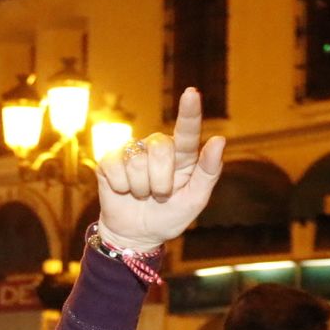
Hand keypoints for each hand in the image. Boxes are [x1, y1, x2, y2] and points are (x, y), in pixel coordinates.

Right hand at [93, 87, 225, 252]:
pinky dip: (121, 187)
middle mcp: (157, 147)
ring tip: (142, 195)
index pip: (187, 131)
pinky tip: (123, 191)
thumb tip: (219, 140)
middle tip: (159, 196)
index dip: (189, 112)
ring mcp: (132, 152)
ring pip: (137, 162)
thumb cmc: (169, 216)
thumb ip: (209, 172)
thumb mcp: (195, 200)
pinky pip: (115, 167)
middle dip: (160, 181)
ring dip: (140, 188)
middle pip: (161, 149)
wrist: (136, 236)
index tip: (191, 94)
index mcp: (182, 155)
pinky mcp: (109, 161)